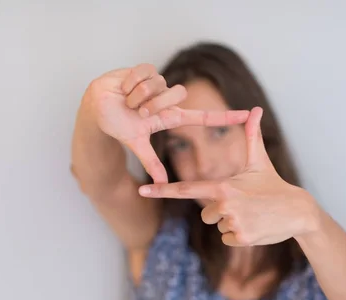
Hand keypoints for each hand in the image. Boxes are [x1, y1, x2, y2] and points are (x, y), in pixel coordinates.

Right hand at [80, 64, 249, 182]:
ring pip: (159, 84)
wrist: (96, 107)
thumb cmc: (117, 124)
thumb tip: (161, 183)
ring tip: (127, 100)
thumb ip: (151, 162)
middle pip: (178, 94)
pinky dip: (130, 83)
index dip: (225, 117)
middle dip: (154, 104)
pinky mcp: (145, 70)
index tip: (249, 115)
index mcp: (169, 117)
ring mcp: (157, 84)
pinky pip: (144, 73)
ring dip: (138, 95)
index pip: (203, 118)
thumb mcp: (136, 143)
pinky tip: (123, 88)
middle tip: (138, 111)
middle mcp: (167, 99)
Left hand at [137, 107, 318, 245]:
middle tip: (244, 206)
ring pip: (218, 227)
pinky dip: (239, 236)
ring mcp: (232, 222)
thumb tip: (255, 109)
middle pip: (206, 214)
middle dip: (221, 212)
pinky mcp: (241, 238)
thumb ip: (251, 137)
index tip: (143, 190)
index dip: (163, 190)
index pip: (187, 189)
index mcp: (223, 186)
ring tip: (252, 216)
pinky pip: (228, 239)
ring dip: (232, 224)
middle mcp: (224, 204)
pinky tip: (255, 227)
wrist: (298, 212)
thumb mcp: (260, 162)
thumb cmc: (274, 185)